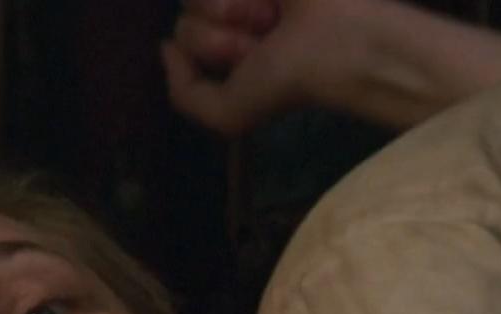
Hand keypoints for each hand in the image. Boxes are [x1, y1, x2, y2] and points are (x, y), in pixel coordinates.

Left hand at [162, 0, 370, 134]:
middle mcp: (229, 14)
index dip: (206, 48)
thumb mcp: (227, 115)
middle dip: (223, 31)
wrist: (335, 42)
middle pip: (186, 12)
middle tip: (264, 39)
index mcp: (222, 47)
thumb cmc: (287, 80)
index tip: (249, 59)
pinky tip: (279, 0)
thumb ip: (184, 94)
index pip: (180, 36)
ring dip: (238, 6)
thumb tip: (165, 45)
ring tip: (273, 18)